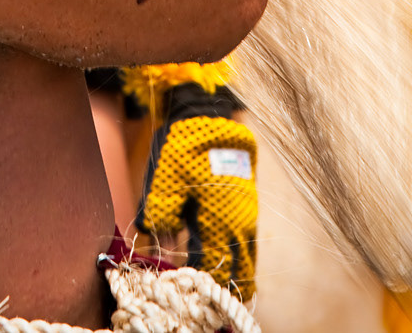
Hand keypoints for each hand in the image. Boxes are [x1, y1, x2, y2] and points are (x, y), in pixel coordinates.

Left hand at [138, 88, 256, 294]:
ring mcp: (248, 214)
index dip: (200, 283)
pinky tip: (228, 256)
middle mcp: (240, 225)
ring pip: (247, 258)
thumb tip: (162, 247)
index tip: (187, 288)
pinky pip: (248, 240)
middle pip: (238, 272)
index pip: (213, 271)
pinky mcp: (249, 202)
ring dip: (236, 272)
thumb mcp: (165, 184)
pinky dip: (240, 253)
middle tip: (210, 295)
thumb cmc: (185, 149)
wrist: (211, 116)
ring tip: (222, 285)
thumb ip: (164, 221)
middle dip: (224, 285)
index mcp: (219, 225)